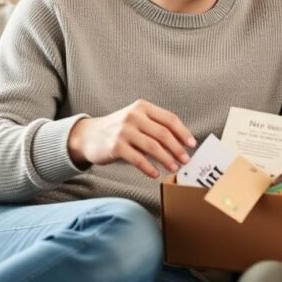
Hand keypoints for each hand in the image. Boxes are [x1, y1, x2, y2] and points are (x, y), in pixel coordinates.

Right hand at [67, 99, 196, 177]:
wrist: (89, 135)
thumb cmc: (119, 130)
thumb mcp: (136, 121)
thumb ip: (155, 128)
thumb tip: (180, 144)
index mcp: (142, 107)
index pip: (169, 118)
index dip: (183, 132)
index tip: (192, 144)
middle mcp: (134, 116)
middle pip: (163, 134)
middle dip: (177, 149)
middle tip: (185, 160)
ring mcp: (124, 131)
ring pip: (153, 147)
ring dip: (166, 159)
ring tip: (173, 168)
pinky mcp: (116, 146)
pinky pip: (138, 159)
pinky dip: (149, 168)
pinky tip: (155, 174)